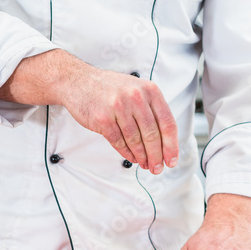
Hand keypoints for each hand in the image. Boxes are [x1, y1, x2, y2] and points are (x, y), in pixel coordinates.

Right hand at [62, 66, 177, 172]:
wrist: (78, 81)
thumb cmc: (109, 88)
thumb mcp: (136, 89)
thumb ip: (151, 109)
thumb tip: (164, 141)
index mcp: (150, 90)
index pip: (167, 123)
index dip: (171, 145)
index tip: (171, 160)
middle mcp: (136, 97)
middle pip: (152, 135)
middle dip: (156, 156)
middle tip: (158, 168)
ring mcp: (119, 108)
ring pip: (136, 140)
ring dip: (142, 156)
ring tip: (145, 164)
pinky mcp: (103, 119)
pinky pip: (119, 142)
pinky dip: (127, 153)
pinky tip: (132, 158)